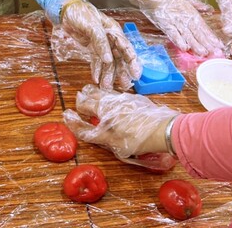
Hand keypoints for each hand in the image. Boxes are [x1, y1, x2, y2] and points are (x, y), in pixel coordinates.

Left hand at [60, 0, 140, 89]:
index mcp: (114, 31)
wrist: (65, 11)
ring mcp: (101, 44)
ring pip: (108, 61)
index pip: (126, 48)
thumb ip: (101, 42)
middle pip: (119, 57)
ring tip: (106, 86)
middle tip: (124, 85)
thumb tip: (108, 59)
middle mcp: (110, 38)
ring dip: (107, 74)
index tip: (135, 74)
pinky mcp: (92, 48)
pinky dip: (96, 69)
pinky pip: (96, 61)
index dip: (132, 61)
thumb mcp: (92, 26)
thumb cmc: (80, 13)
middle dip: (121, 71)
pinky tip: (96, 78)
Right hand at [63, 84, 179, 163]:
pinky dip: (113, 98)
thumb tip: (68, 118)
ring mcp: (126, 97)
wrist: (164, 130)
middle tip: (82, 101)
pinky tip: (117, 105)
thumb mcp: (107, 139)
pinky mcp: (137, 100)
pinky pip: (120, 96)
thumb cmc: (134, 137)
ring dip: (98, 96)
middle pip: (93, 93)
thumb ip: (86, 130)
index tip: (73, 113)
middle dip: (85, 98)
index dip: (76, 110)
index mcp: (102, 108)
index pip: (83, 104)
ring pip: (106, 92)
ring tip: (96, 100)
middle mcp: (112, 99)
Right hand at [120, 0, 223, 55]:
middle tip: (214, 52)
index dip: (210, 36)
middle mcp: (184, 17)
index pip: (203, 26)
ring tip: (203, 53)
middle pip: (197, 32)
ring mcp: (175, 21)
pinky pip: (173, 34)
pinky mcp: (164, 24)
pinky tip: (185, 48)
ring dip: (195, 45)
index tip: (218, 44)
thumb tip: (208, 9)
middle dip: (206, 43)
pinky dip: (178, 41)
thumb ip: (197, 5)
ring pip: (187, 35)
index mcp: (190, 11)